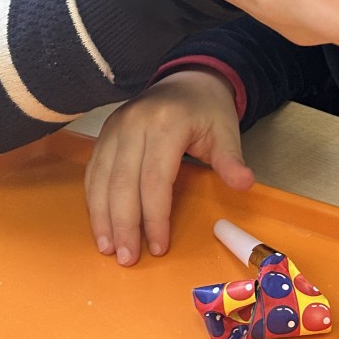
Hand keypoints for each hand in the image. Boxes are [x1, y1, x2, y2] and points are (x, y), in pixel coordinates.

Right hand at [84, 69, 250, 265]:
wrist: (187, 79)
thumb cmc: (207, 110)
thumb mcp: (226, 131)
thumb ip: (230, 160)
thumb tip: (245, 185)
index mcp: (166, 123)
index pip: (155, 178)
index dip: (155, 216)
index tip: (159, 246)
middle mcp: (134, 124)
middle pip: (123, 182)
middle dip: (124, 225)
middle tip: (127, 259)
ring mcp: (115, 127)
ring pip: (101, 178)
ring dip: (102, 217)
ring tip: (108, 248)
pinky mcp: (104, 133)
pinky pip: (93, 171)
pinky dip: (94, 200)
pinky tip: (100, 223)